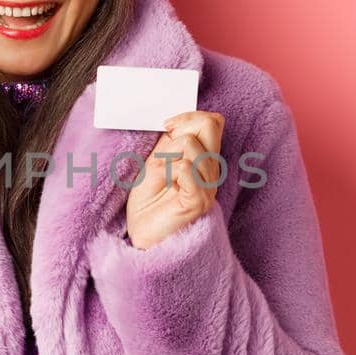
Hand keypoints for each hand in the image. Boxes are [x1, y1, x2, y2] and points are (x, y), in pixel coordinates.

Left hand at [124, 110, 225, 250]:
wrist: (142, 237)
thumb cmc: (148, 204)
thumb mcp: (155, 164)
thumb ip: (168, 144)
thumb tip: (176, 122)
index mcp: (203, 160)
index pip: (213, 121)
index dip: (188, 116)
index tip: (166, 128)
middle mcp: (211, 171)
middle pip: (210, 124)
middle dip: (180, 128)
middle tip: (162, 151)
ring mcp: (208, 186)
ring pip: (190, 144)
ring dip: (166, 155)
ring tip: (159, 176)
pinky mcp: (199, 201)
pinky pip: (185, 168)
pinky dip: (168, 171)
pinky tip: (164, 186)